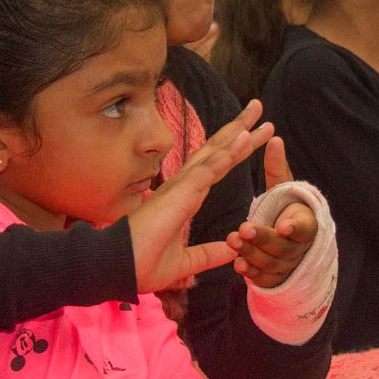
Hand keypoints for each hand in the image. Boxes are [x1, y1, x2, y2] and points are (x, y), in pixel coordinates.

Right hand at [128, 100, 273, 292]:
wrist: (120, 270)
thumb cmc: (143, 265)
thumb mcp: (186, 261)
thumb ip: (209, 254)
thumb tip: (233, 250)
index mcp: (185, 198)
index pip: (216, 167)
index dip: (235, 149)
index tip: (254, 134)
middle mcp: (184, 187)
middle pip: (216, 150)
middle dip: (239, 129)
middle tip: (258, 107)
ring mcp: (181, 187)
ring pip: (215, 153)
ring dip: (239, 133)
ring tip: (258, 113)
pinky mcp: (180, 194)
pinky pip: (208, 170)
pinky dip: (227, 154)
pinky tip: (243, 139)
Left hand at [227, 137, 315, 286]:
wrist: (290, 246)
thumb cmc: (284, 210)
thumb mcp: (283, 190)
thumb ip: (278, 168)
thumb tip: (274, 137)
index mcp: (305, 225)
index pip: (304, 228)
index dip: (294, 227)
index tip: (282, 224)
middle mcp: (298, 248)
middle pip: (283, 247)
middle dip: (263, 238)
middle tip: (243, 228)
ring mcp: (286, 266)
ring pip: (270, 264)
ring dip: (251, 252)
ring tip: (232, 241)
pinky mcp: (273, 279)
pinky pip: (263, 279)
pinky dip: (251, 272)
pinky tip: (237, 263)